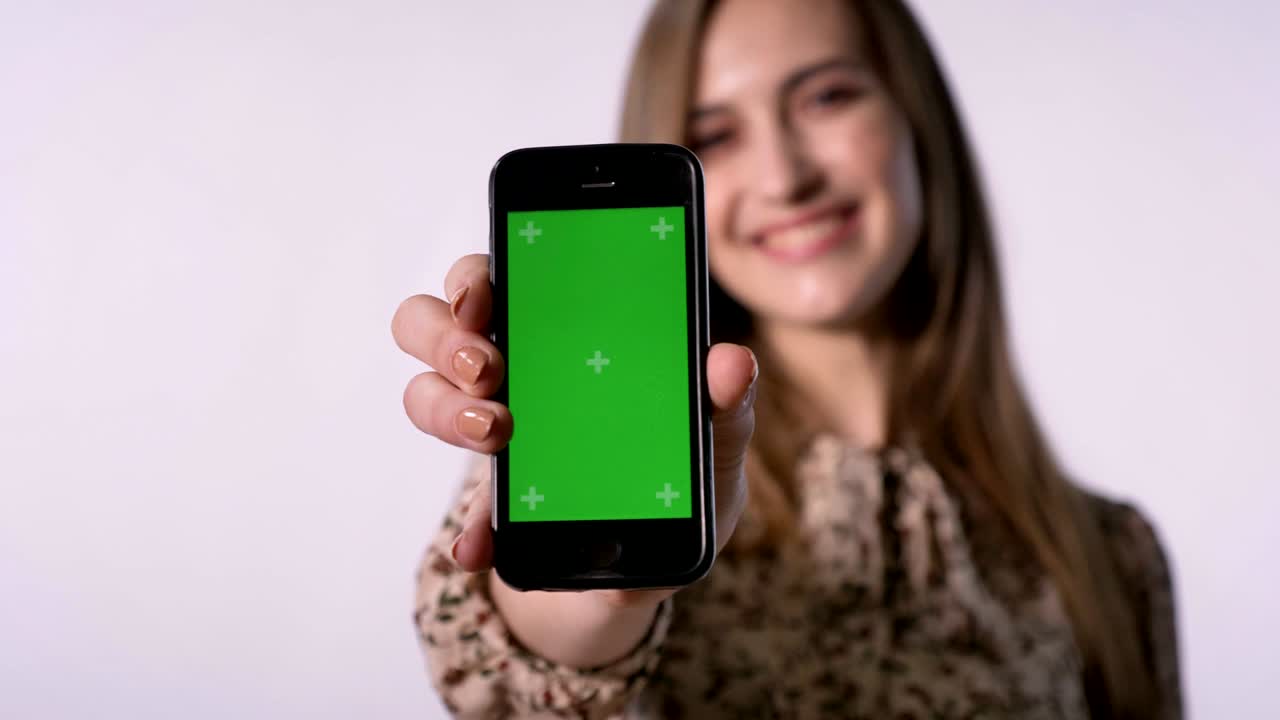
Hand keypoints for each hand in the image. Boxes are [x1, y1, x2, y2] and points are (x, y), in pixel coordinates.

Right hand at [393, 253, 756, 607]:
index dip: (472, 278)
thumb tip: (731, 363)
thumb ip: (726, 398)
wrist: (665, 554)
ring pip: (424, 396)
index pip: (493, 278)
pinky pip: (465, 510)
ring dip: (445, 411)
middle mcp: (510, 372)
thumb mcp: (716, 433)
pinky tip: (482, 545)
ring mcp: (492, 433)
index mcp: (560, 333)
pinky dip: (473, 528)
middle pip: (430, 323)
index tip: (484, 299)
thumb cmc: (684, 468)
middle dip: (445, 337)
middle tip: (488, 369)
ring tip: (496, 436)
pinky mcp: (495, 506)